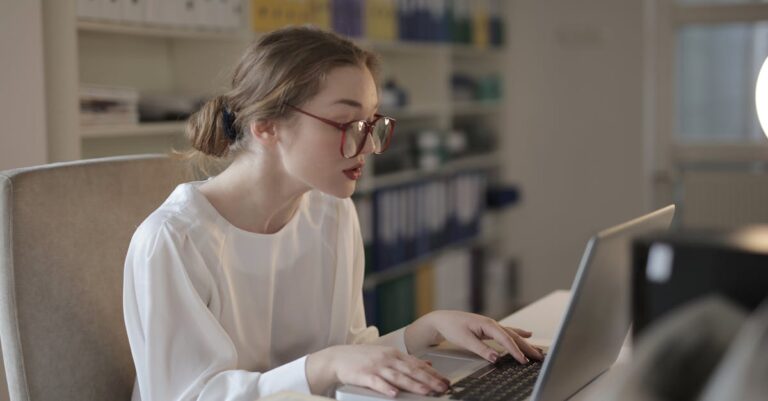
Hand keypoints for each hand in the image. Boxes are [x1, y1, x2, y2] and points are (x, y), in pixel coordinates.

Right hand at [306, 344, 449, 396]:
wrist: (338, 357)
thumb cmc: (363, 358)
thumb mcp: (387, 355)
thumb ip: (407, 360)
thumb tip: (428, 362)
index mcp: (395, 354)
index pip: (418, 364)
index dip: (433, 373)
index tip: (446, 381)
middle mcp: (388, 358)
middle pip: (411, 370)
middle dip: (429, 380)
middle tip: (442, 388)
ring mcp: (376, 366)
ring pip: (398, 377)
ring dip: (413, 384)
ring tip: (425, 392)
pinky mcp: (364, 375)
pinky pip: (377, 382)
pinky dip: (386, 388)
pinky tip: (394, 394)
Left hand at [405, 310, 543, 363]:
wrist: (442, 319)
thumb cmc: (452, 327)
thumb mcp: (465, 340)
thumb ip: (481, 349)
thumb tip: (496, 358)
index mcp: (487, 324)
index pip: (505, 339)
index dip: (515, 351)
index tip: (523, 360)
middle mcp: (492, 323)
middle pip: (513, 336)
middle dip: (526, 347)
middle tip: (539, 357)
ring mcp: (491, 325)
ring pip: (512, 334)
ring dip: (525, 342)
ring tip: (537, 350)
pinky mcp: (489, 328)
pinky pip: (507, 332)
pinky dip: (518, 334)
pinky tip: (527, 334)